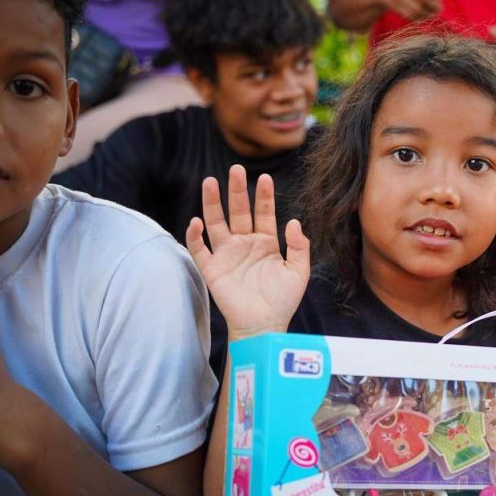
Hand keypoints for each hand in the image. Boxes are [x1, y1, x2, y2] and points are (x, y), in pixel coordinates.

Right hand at [186, 165, 309, 340]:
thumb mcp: (299, 272)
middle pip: (238, 211)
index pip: (264, 213)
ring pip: (217, 223)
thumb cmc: (283, 301)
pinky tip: (196, 221)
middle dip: (237, 191)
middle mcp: (245, 244)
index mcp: (266, 243)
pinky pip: (200, 250)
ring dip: (212, 203)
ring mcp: (227, 255)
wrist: (264, 326)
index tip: (265, 178)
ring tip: (210, 182)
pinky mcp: (212, 269)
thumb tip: (293, 221)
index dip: (264, 196)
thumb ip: (300, 247)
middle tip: (235, 169)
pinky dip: (196, 236)